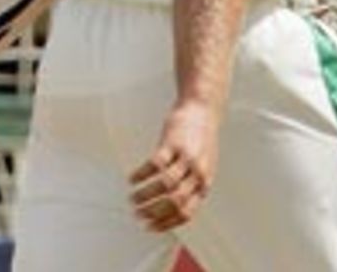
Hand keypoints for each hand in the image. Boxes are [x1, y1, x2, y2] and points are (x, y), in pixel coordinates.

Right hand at [128, 99, 218, 233]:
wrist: (203, 110)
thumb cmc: (201, 139)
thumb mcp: (204, 166)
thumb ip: (193, 186)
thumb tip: (175, 208)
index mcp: (204, 184)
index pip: (186, 213)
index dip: (166, 222)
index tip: (149, 227)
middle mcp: (197, 173)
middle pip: (175, 201)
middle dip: (154, 211)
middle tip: (137, 214)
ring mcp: (185, 158)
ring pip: (164, 184)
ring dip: (146, 195)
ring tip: (132, 197)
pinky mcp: (173, 142)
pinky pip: (155, 163)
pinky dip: (142, 174)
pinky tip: (132, 178)